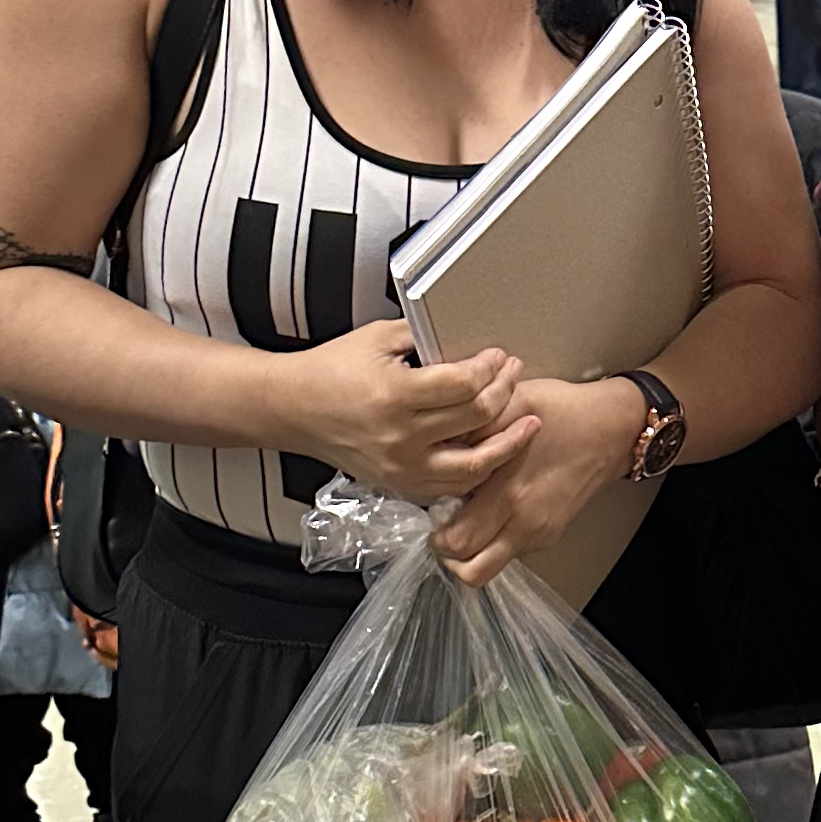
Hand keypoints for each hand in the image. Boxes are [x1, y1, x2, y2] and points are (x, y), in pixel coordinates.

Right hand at [272, 328, 537, 504]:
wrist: (293, 408)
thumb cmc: (330, 370)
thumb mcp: (377, 338)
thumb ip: (423, 335)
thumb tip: (465, 337)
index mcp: (394, 395)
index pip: (463, 384)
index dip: (489, 368)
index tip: (498, 356)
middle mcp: (400, 436)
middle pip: (475, 419)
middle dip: (504, 392)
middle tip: (514, 375)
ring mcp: (401, 466)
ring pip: (473, 466)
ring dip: (507, 444)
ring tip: (527, 425)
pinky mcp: (400, 483)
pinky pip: (452, 486)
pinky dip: (478, 470)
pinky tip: (494, 452)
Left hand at [440, 376, 646, 587]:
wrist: (612, 427)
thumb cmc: (564, 413)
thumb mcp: (511, 405)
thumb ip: (472, 428)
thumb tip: (436, 445)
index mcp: (511, 494)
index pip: (458, 543)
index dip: (436, 535)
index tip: (433, 514)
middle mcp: (526, 522)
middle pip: (471, 569)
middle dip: (449, 553)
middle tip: (442, 526)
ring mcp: (540, 532)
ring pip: (490, 567)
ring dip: (471, 552)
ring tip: (466, 521)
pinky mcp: (550, 533)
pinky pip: (510, 551)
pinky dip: (493, 540)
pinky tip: (492, 510)